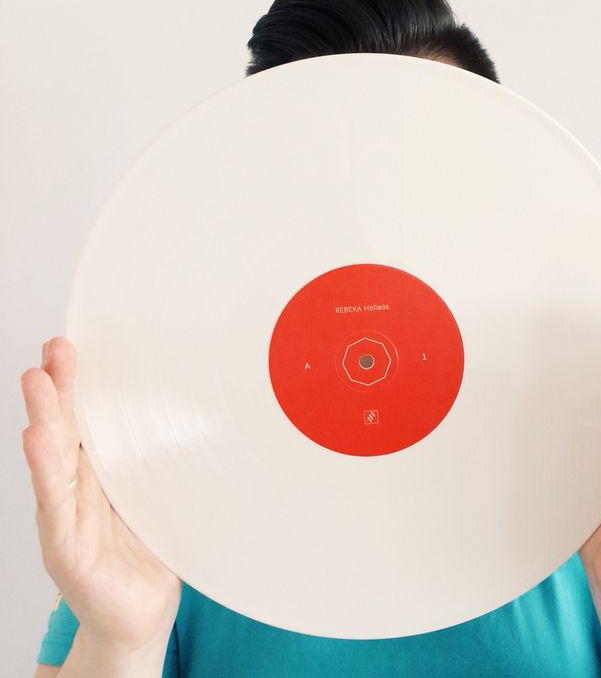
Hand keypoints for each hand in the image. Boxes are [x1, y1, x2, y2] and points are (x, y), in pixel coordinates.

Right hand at [20, 337, 181, 651]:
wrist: (143, 613)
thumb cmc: (152, 550)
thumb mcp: (164, 496)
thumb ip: (167, 463)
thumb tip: (206, 417)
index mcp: (104, 473)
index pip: (90, 421)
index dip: (83, 385)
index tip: (78, 345)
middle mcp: (80, 489)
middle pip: (67, 431)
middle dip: (60, 387)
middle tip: (57, 347)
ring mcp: (68, 518)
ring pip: (54, 460)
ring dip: (44, 417)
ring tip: (36, 380)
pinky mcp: (67, 550)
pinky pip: (56, 507)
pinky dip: (45, 472)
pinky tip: (35, 441)